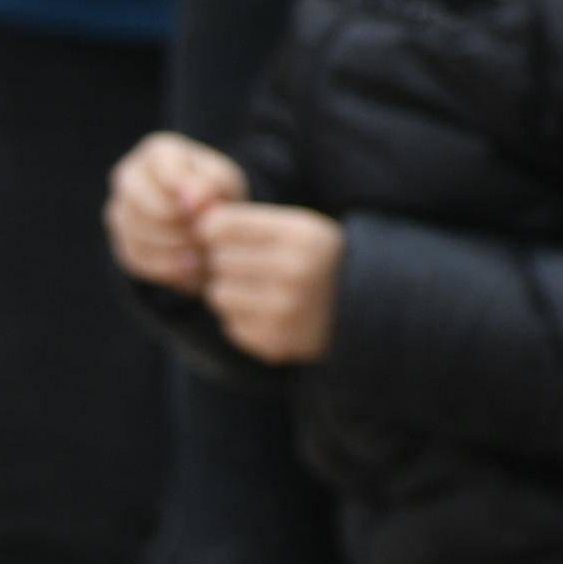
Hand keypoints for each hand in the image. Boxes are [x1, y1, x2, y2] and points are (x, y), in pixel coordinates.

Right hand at [105, 129, 245, 289]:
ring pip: (137, 233)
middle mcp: (129, 177)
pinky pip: (137, 259)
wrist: (212, 223)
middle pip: (141, 204)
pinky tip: (193, 267)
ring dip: (174, 247)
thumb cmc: (219, 193)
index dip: (184, 194)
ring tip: (205, 251)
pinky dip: (167, 267)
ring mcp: (119, 211)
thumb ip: (210, 185)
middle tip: (205, 234)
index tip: (205, 209)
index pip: (162, 172)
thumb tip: (191, 201)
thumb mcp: (225, 182)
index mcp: (158, 152)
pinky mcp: (122, 243)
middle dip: (177, 223)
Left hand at [196, 199, 341, 362]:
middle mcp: (296, 271)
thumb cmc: (321, 262)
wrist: (367, 311)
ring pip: (218, 294)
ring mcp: (286, 310)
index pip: (220, 225)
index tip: (232, 237)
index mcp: (303, 235)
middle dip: (229, 263)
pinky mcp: (276, 342)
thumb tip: (194, 221)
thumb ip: (247, 221)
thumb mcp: (300, 229)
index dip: (218, 231)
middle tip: (256, 267)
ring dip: (232, 292)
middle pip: (217, 259)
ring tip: (262, 291)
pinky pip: (230, 325)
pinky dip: (244, 320)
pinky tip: (272, 314)